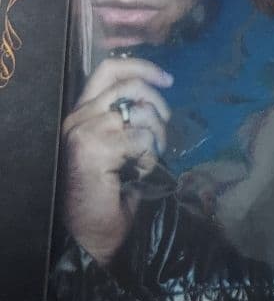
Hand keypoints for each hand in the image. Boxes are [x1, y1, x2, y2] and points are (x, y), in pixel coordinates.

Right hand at [61, 57, 172, 264]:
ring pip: (142, 114)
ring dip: (157, 139)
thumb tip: (154, 98)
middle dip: (159, 102)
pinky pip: (143, 140)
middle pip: (130, 85)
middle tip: (165, 125)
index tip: (167, 79)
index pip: (108, 70)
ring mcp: (84, 131)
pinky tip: (138, 175)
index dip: (141, 67)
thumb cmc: (110, 194)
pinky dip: (150, 158)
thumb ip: (128, 120)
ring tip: (147, 162)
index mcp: (81, 113)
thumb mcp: (120, 147)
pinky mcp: (95, 147)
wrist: (92, 232)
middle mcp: (78, 118)